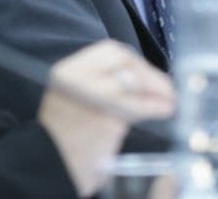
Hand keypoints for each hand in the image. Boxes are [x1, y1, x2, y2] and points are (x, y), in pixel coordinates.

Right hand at [37, 40, 173, 196]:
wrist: (47, 165)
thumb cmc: (63, 135)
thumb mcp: (72, 96)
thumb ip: (99, 82)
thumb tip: (140, 79)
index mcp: (68, 71)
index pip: (110, 51)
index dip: (136, 61)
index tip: (149, 72)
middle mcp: (79, 79)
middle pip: (125, 63)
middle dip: (150, 74)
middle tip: (166, 89)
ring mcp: (92, 98)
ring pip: (134, 83)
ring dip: (158, 90)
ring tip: (170, 100)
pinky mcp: (106, 120)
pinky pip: (138, 108)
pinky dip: (155, 107)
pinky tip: (164, 109)